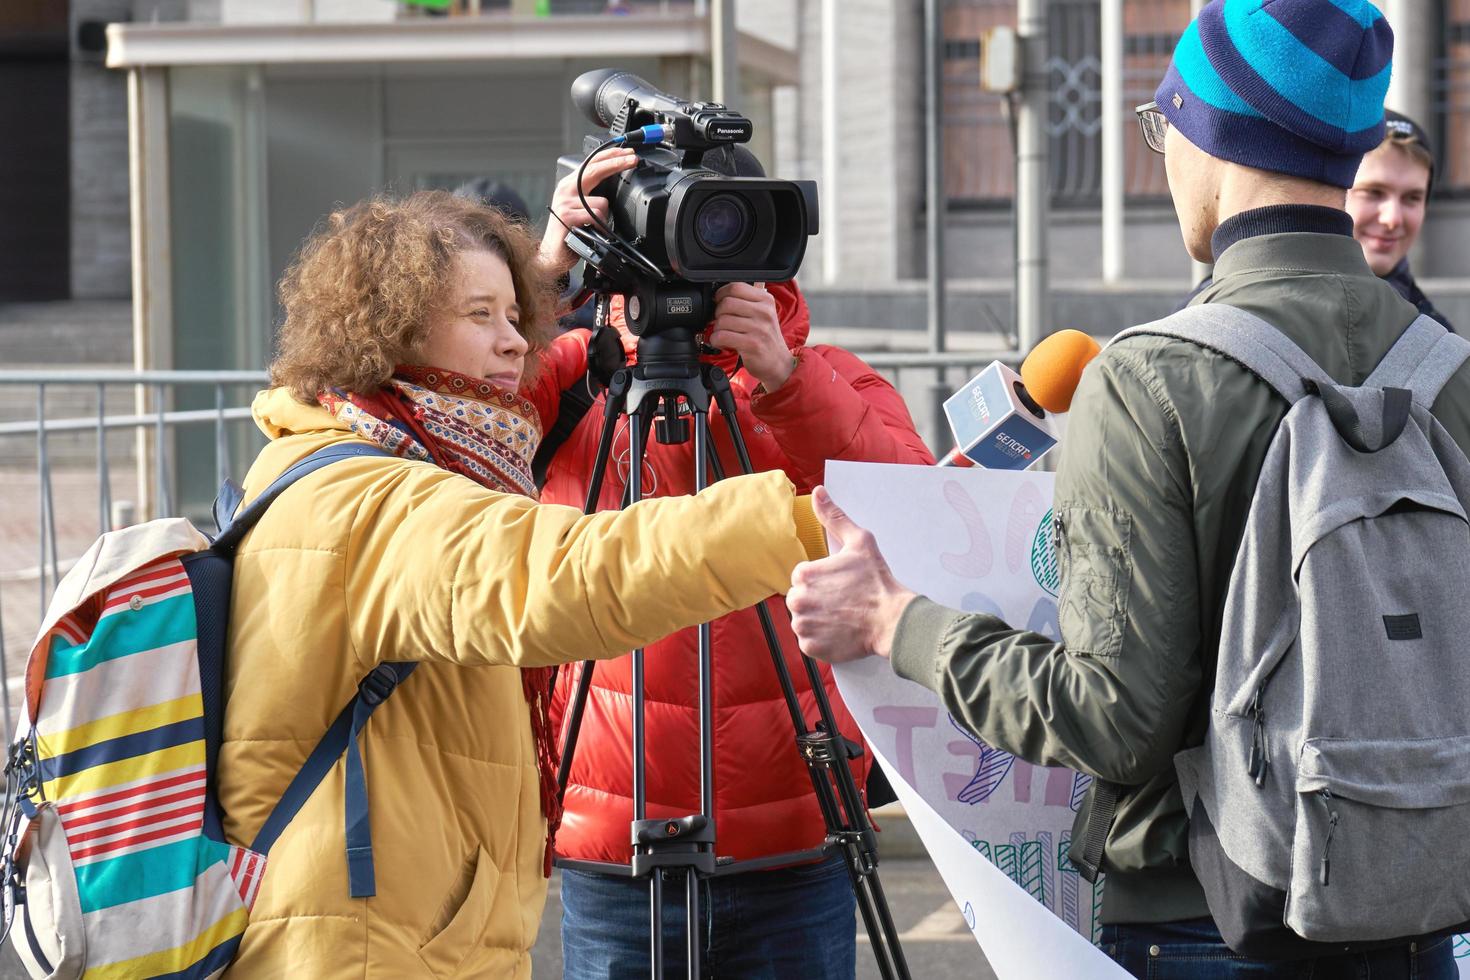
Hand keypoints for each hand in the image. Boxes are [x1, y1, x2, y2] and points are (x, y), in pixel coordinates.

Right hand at [540, 147, 639, 276]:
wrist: (553, 256)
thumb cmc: (570, 233)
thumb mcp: (581, 209)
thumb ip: (592, 195)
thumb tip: (614, 186)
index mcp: (569, 185)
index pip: (590, 163)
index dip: (610, 156)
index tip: (627, 152)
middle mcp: (565, 189)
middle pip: (595, 169)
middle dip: (618, 162)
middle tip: (634, 158)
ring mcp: (565, 202)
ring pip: (602, 202)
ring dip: (605, 218)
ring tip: (595, 228)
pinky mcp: (567, 215)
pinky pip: (596, 216)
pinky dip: (600, 227)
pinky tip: (592, 232)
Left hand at [707, 282, 794, 390]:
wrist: (778, 363)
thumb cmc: (766, 338)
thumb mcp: (764, 313)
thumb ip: (747, 301)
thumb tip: (723, 292)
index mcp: (766, 300)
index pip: (736, 287)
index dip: (721, 294)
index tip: (719, 302)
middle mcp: (764, 312)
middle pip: (727, 303)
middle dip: (718, 313)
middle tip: (721, 321)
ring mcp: (759, 328)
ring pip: (723, 320)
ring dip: (717, 329)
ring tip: (724, 334)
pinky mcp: (752, 344)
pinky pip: (722, 336)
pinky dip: (716, 340)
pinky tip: (722, 342)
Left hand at [788, 487, 916, 662]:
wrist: (893, 620)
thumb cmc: (877, 582)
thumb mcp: (860, 542)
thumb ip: (834, 518)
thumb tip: (818, 492)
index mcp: (804, 575)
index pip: (802, 577)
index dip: (822, 580)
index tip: (839, 585)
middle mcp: (798, 601)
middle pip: (800, 598)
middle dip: (817, 599)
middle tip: (842, 601)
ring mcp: (804, 627)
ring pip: (803, 620)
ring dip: (818, 618)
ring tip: (842, 616)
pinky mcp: (811, 648)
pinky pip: (809, 641)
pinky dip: (821, 639)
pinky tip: (840, 631)